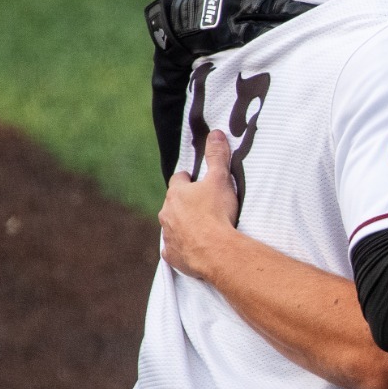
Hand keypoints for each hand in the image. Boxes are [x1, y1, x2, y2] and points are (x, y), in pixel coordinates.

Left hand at [158, 131, 243, 281]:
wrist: (215, 251)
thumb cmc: (217, 213)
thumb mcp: (220, 179)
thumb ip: (217, 156)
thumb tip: (215, 133)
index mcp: (177, 193)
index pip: (179, 180)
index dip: (188, 179)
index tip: (197, 181)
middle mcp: (167, 213)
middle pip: (173, 204)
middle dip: (185, 203)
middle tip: (204, 206)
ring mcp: (168, 235)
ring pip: (172, 226)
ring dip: (183, 225)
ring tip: (202, 228)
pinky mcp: (173, 255)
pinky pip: (174, 249)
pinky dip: (182, 247)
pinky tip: (195, 248)